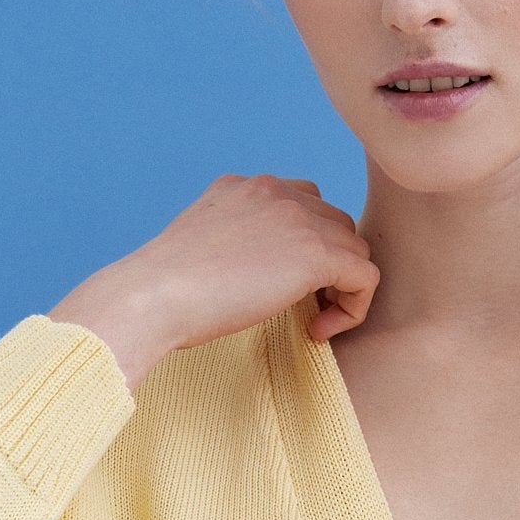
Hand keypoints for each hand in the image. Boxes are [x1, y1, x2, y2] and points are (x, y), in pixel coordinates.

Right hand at [55, 172, 380, 385]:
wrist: (153, 296)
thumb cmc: (162, 291)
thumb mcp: (200, 250)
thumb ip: (236, 246)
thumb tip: (257, 276)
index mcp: (244, 187)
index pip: (301, 204)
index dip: (303, 248)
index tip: (280, 289)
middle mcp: (274, 189)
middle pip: (335, 223)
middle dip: (327, 266)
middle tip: (302, 309)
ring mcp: (297, 217)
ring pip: (355, 248)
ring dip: (341, 288)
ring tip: (311, 322)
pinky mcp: (316, 252)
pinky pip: (366, 277)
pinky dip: (352, 309)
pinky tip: (316, 332)